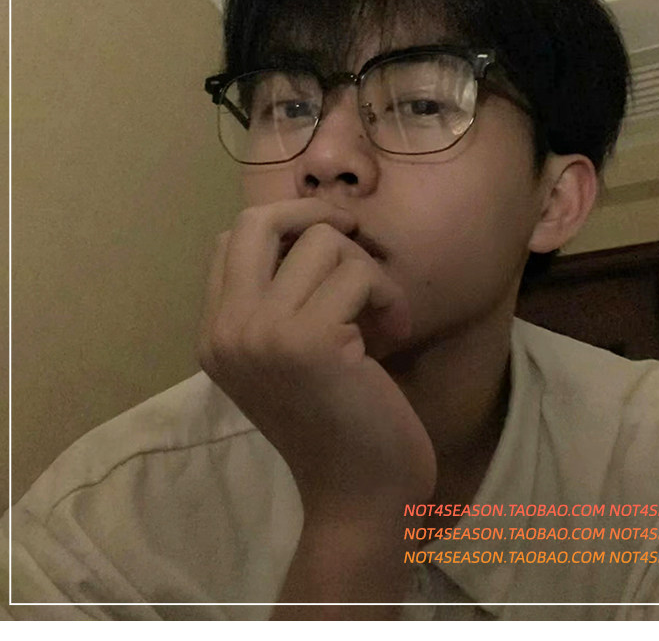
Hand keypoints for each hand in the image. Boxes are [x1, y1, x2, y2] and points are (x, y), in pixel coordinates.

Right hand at [198, 198, 436, 516]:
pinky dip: (387, 296)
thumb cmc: (334, 425)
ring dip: (367, 271)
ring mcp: (262, 333)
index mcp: (214, 334)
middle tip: (354, 233)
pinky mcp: (309, 341)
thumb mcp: (287, 358)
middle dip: (314, 211)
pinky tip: (395, 334)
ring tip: (382, 314)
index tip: (328, 243)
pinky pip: (360, 274)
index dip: (284, 226)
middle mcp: (226, 330)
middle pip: (257, 221)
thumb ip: (278, 301)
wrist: (358, 495)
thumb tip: (316, 228)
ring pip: (322, 241)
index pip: (230, 241)